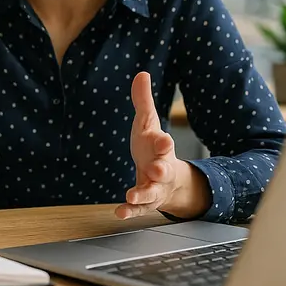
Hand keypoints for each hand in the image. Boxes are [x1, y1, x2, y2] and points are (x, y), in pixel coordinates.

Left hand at [116, 72, 209, 219]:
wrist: (165, 178)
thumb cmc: (153, 147)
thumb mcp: (147, 124)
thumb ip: (144, 101)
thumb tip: (142, 73)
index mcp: (161, 148)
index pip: (164, 143)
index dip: (163, 141)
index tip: (163, 138)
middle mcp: (161, 169)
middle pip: (163, 170)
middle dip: (161, 169)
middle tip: (156, 168)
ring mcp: (155, 187)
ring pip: (152, 192)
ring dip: (143, 194)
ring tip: (132, 195)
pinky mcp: (145, 201)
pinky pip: (139, 209)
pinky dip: (130, 211)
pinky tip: (119, 212)